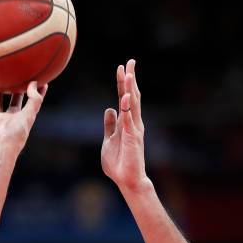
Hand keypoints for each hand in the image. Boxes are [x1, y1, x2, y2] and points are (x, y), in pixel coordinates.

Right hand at [0, 81, 47, 157]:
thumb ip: (35, 100)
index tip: (39, 80)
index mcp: (21, 119)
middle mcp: (8, 119)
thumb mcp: (29, 116)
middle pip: (13, 101)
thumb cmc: (15, 136)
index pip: (30, 103)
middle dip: (15, 90)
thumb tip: (34, 83)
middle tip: (17, 75)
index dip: (35, 93)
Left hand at [101, 59, 147, 192]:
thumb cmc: (118, 163)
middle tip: (129, 62)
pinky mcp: (132, 138)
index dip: (122, 84)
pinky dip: (128, 107)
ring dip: (130, 88)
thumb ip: (109, 125)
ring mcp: (134, 129)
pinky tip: (126, 95)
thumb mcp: (109, 140)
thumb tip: (109, 110)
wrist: (127, 180)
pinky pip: (129, 119)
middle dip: (130, 79)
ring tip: (129, 72)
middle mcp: (133, 123)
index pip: (125, 99)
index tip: (121, 68)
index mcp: (126, 123)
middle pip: (132, 96)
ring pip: (133, 104)